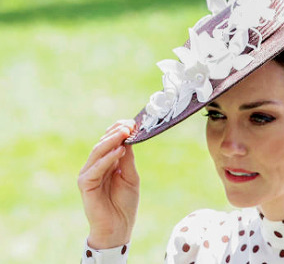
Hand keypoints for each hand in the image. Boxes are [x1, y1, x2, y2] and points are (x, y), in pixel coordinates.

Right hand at [78, 120, 139, 248]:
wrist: (118, 227)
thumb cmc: (124, 203)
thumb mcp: (130, 177)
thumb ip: (127, 160)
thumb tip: (127, 139)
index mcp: (106, 163)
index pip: (109, 141)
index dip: (119, 130)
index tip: (133, 122)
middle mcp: (95, 166)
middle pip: (103, 143)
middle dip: (116, 132)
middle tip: (129, 125)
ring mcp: (89, 174)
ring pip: (98, 152)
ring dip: (112, 141)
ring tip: (125, 133)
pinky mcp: (85, 184)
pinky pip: (96, 168)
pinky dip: (108, 158)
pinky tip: (119, 151)